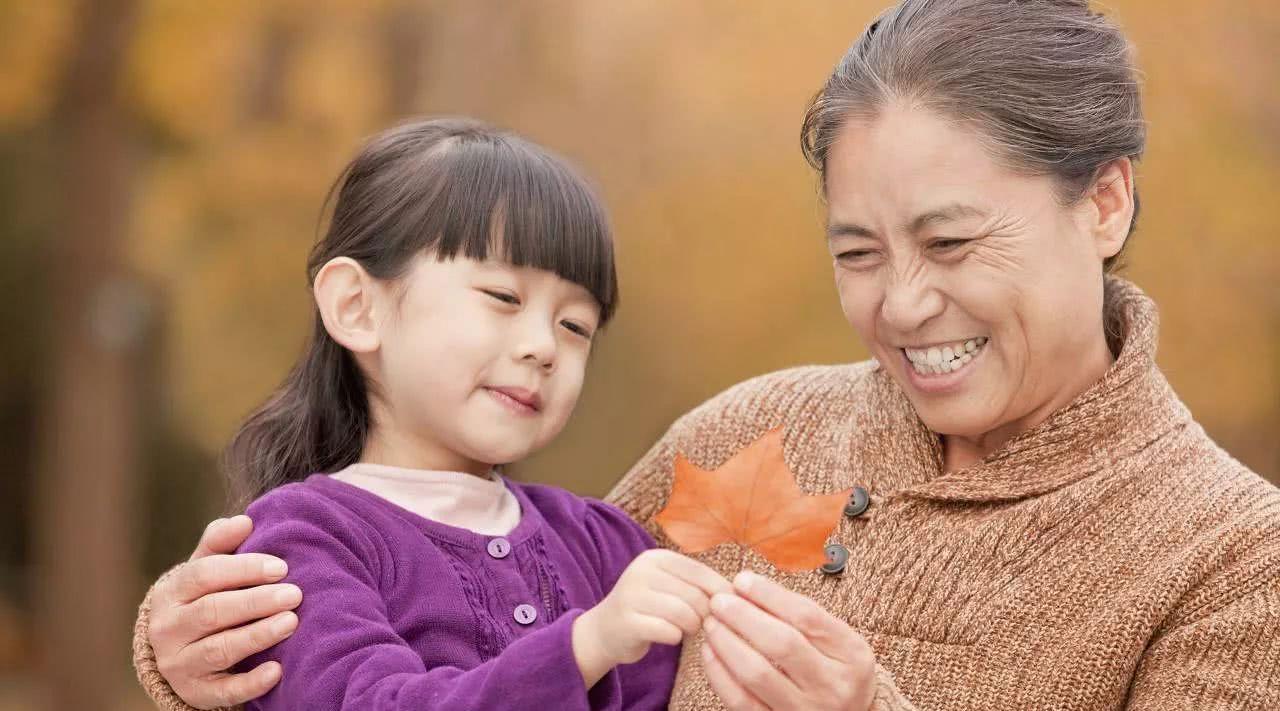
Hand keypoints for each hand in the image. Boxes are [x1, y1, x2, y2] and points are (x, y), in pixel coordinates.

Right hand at [149, 515, 301, 708]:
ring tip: (291, 622)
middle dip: (256, 602)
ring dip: (257, 635)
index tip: (281, 567)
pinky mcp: (197, 693)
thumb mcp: (204, 570)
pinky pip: (224, 691)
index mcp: (171, 594)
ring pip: (219, 649)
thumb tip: (244, 520)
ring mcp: (180, 665)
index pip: (203, 576)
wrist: (181, 653)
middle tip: (295, 594)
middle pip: (212, 612)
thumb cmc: (203, 600)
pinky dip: (251, 682)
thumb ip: (220, 544)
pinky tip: (277, 670)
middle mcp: (168, 630)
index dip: (243, 569)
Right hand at [573, 549, 730, 686]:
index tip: (728, 610)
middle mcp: (641, 571)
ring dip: (691, 627)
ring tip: (686, 629)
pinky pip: (667, 631)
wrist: (605, 631)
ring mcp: (631, 595)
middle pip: (694, 595)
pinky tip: (670, 636)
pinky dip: (675, 637)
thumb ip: (698, 585)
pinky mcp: (626, 622)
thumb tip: (739, 594)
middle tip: (701, 624)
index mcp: (657, 558)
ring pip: (683, 613)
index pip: (700, 572)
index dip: (720, 593)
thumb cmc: (649, 609)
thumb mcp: (670, 587)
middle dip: (705, 614)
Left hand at [701, 571, 875, 710]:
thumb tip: (746, 586)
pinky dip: (720, 674)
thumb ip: (800, 614)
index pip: (807, 616)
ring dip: (727, 643)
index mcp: (851, 655)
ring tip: (712, 622)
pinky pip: (741, 701)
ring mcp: (805, 710)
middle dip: (744, 617)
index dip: (769, 595)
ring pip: (757, 673)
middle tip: (719, 601)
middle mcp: (832, 685)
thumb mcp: (836, 641)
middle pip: (782, 644)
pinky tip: (710, 652)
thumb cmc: (834, 669)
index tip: (742, 580)